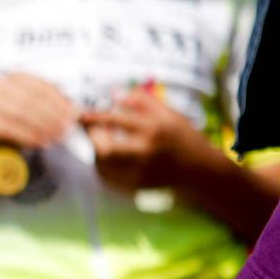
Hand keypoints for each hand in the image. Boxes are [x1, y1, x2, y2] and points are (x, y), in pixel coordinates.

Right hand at [0, 73, 76, 152]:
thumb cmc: (14, 123)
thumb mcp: (32, 109)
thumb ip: (50, 105)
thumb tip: (76, 110)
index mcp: (14, 76)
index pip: (42, 86)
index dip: (60, 101)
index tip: (74, 114)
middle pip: (33, 100)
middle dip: (53, 115)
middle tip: (68, 129)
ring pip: (22, 113)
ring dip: (43, 127)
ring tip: (58, 137)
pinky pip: (10, 129)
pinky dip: (28, 137)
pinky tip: (41, 143)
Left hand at [79, 90, 204, 191]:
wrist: (199, 169)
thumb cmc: (182, 136)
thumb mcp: (169, 113)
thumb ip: (142, 101)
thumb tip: (115, 92)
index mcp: (154, 130)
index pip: (118, 121)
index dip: (96, 117)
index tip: (81, 114)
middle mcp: (146, 152)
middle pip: (106, 148)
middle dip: (93, 136)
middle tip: (91, 128)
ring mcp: (140, 171)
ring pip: (103, 164)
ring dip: (96, 150)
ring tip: (102, 140)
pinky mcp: (136, 185)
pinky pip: (107, 177)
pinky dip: (101, 165)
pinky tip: (108, 156)